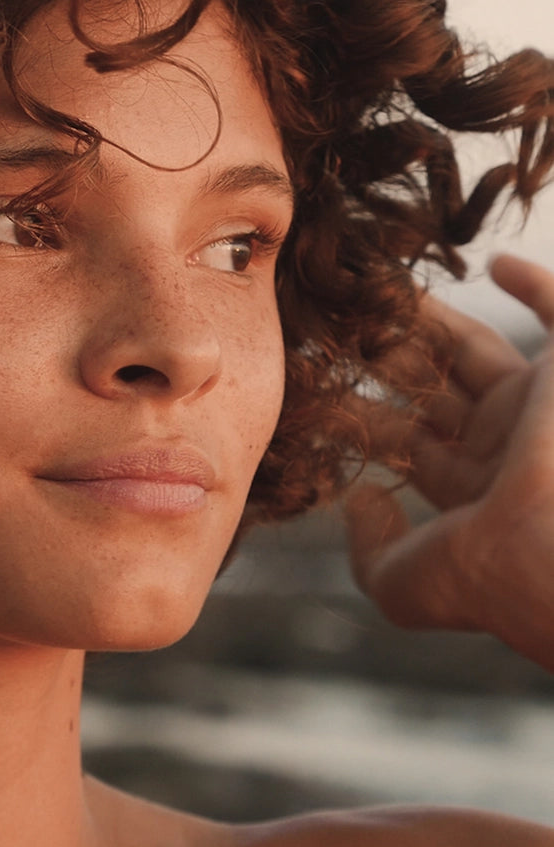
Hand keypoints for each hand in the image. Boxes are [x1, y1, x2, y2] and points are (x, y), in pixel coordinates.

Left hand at [345, 253, 553, 667]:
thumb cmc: (487, 570)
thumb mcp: (403, 585)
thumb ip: (369, 553)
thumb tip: (357, 501)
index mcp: (472, 492)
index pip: (405, 442)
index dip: (359, 414)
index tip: (315, 384)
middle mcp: (506, 447)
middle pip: (431, 388)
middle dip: (385, 357)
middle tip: (338, 324)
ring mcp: (539, 408)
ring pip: (473, 349)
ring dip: (428, 319)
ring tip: (377, 290)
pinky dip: (534, 283)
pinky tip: (494, 262)